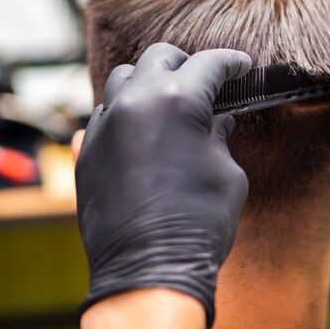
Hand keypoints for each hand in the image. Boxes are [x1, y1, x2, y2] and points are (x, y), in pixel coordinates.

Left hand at [75, 43, 250, 328]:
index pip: (209, 64)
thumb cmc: (199, 224)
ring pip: (124, 79)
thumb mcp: (227, 173)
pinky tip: (140, 131)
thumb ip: (220, 136)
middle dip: (186, 63)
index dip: (232, 62)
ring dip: (149, 81)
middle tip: (205, 80)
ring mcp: (105, 125)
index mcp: (179, 102)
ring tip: (167, 100)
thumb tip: (218, 120)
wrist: (149, 270)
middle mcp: (136, 103)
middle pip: (159, 58)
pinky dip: (125, 113)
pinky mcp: (87, 151)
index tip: (241, 66)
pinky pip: (104, 115)